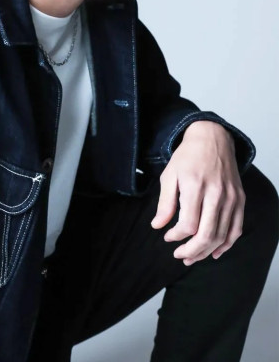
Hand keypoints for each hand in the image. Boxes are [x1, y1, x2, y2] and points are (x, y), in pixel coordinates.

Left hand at [150, 120, 245, 264]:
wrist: (213, 139)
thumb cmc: (188, 157)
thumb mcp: (169, 175)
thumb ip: (165, 203)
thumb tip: (157, 226)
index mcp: (194, 186)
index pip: (188, 224)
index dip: (176, 236)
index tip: (167, 237)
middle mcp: (215, 193)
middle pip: (206, 234)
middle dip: (191, 251)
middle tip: (179, 256)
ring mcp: (230, 197)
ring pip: (221, 235)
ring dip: (206, 251)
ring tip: (192, 257)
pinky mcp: (240, 199)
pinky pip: (236, 229)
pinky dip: (226, 244)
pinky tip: (214, 252)